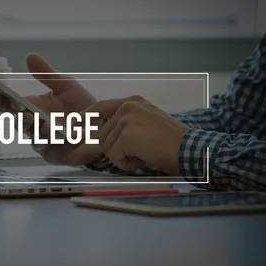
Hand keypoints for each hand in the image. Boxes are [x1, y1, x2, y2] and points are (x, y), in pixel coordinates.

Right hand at [0, 53, 99, 164]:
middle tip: (17, 108)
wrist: (105, 125)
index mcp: (34, 108)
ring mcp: (44, 141)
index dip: (3, 102)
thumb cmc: (83, 106)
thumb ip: (47, 74)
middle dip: (16, 116)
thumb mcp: (66, 86)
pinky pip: (47, 148)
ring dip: (32, 128)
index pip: (12, 107)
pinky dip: (47, 139)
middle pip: (18, 123)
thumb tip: (30, 56)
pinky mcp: (54, 155)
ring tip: (36, 119)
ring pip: (31, 136)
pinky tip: (50, 130)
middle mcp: (35, 126)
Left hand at [70, 96, 189, 174]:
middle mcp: (128, 106)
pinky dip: (127, 164)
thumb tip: (100, 135)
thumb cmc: (172, 143)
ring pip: (107, 147)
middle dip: (116, 149)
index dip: (86, 117)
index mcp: (133, 102)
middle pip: (102, 134)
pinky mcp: (126, 135)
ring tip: (145, 153)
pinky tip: (145, 158)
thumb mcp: (146, 124)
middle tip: (141, 151)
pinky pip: (114, 157)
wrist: (191, 149)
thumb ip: (125, 125)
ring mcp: (126, 119)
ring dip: (123, 157)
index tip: (74, 122)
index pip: (100, 107)